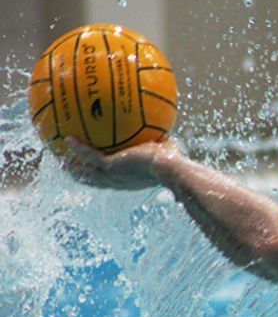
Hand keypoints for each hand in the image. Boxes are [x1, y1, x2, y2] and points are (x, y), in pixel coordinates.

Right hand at [62, 137, 183, 190]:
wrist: (171, 169)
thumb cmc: (176, 163)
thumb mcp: (170, 152)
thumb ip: (165, 144)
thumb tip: (172, 134)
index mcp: (130, 180)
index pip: (114, 180)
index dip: (104, 176)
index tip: (97, 172)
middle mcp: (120, 181)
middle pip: (95, 181)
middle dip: (82, 176)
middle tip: (71, 169)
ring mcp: (114, 176)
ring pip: (87, 173)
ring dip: (74, 167)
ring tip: (61, 160)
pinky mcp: (111, 166)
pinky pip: (89, 156)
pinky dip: (79, 148)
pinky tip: (68, 138)